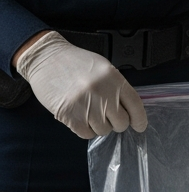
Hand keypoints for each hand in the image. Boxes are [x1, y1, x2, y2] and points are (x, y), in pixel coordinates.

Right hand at [14, 30, 146, 137]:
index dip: (139, 119)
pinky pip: (86, 133)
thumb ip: (118, 88)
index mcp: (114, 79)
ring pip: (104, 130)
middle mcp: (103, 92)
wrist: (45, 58)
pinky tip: (79, 116)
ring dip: (98, 125)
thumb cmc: (75, 63)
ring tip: (88, 111)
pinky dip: (85, 129)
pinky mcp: (70, 115)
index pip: (136, 106)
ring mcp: (86, 105)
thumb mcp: (104, 69)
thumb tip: (130, 110)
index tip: (139, 126)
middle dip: (116, 122)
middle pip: (121, 122)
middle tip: (106, 115)